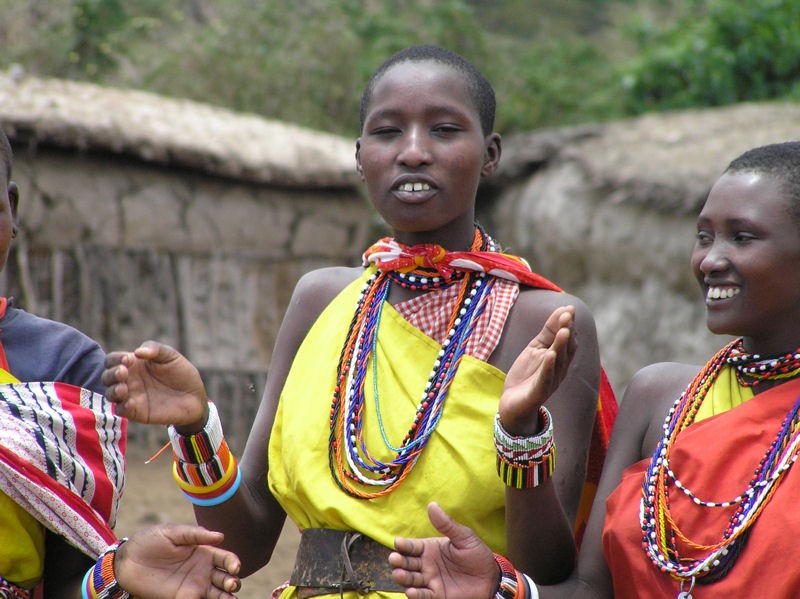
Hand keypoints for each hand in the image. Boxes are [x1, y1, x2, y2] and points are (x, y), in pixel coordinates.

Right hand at [103, 341, 208, 430]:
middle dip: (111, 374)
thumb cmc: (182, 373)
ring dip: (113, 391)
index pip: (113, 360)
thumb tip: (137, 352)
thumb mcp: (171, 356)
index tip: (128, 360)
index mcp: (134, 364)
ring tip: (123, 388)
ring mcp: (132, 396)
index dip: (115, 359)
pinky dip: (122, 407)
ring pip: (110, 394)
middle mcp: (130, 380)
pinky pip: (122, 410)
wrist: (195, 396)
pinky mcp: (138, 412)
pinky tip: (131, 403)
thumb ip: (155, 349)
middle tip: (123, 372)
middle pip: (107, 377)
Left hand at [115, 524, 240, 598]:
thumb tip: (220, 537)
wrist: (127, 561)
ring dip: (226, 598)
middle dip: (233, 583)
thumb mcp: (172, 532)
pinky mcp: (182, 598)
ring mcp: (194, 586)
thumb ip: (196, 534)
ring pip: (217, 595)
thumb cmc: (150, 541)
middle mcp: (203, 571)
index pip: (226, 559)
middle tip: (231, 585)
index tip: (234, 567)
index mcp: (204, 552)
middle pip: (226, 579)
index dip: (234, 563)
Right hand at [389, 503, 497, 598]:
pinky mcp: (437, 595)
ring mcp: (430, 580)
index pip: (411, 546)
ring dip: (403, 577)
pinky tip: (411, 591)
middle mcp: (426, 564)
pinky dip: (415, 594)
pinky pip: (423, 595)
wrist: (490, 578)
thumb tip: (432, 505)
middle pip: (407, 562)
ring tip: (399, 574)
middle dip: (399, 561)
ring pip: (411, 579)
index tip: (398, 543)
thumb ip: (446, 524)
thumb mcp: (464, 537)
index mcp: (430, 548)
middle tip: (394, 559)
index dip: (403, 545)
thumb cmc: (476, 555)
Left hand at [499, 305, 575, 434]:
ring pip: (558, 362)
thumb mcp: (536, 349)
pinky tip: (549, 355)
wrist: (512, 404)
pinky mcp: (539, 392)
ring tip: (563, 330)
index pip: (567, 340)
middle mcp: (558, 370)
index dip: (567, 324)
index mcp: (559, 358)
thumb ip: (548, 332)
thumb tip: (563, 309)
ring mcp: (550, 381)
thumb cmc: (526, 375)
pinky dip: (548, 367)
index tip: (568, 309)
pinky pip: (545, 379)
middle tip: (568, 316)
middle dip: (567, 332)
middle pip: (566, 349)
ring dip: (561, 346)